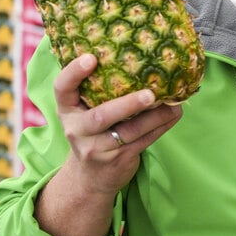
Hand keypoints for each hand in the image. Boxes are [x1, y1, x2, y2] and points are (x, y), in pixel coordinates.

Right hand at [54, 53, 182, 196]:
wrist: (89, 178)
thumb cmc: (93, 132)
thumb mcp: (85, 112)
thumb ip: (98, 91)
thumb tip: (140, 58)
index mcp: (67, 110)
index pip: (62, 88)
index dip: (73, 73)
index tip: (92, 57)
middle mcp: (77, 129)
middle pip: (101, 116)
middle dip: (127, 104)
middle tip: (150, 94)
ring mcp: (95, 148)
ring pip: (129, 130)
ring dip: (155, 116)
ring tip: (173, 103)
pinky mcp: (115, 160)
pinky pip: (142, 141)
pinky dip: (161, 126)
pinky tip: (173, 114)